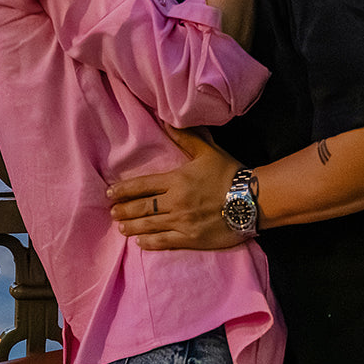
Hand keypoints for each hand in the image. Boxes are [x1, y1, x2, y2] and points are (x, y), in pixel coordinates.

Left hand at [107, 127, 246, 249]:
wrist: (253, 200)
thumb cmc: (230, 174)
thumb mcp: (207, 151)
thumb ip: (185, 138)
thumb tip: (166, 121)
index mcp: (176, 180)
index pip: (143, 186)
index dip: (124, 190)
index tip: (110, 192)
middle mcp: (175, 202)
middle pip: (142, 207)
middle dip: (124, 209)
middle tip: (112, 212)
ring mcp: (183, 222)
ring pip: (150, 226)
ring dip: (132, 226)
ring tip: (120, 227)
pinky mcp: (192, 239)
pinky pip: (166, 242)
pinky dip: (150, 243)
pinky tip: (140, 242)